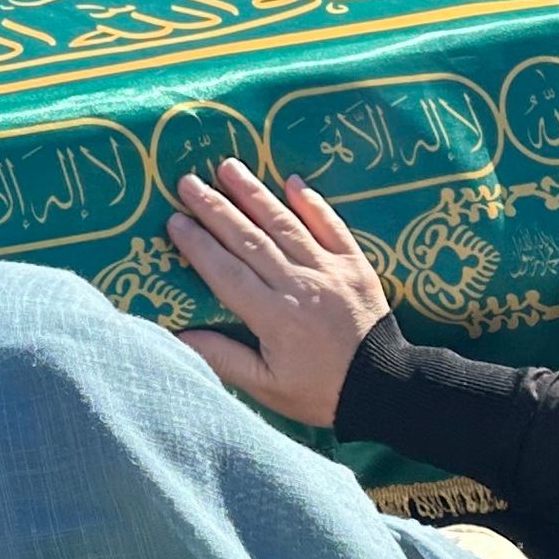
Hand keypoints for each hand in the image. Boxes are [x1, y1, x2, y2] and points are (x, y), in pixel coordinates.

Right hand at [166, 161, 390, 430]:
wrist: (384, 387)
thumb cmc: (320, 391)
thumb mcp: (268, 388)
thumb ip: (224, 358)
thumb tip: (179, 335)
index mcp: (274, 317)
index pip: (226, 272)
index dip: (198, 245)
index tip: (174, 220)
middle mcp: (299, 285)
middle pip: (249, 239)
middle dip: (216, 208)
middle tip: (188, 181)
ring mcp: (329, 270)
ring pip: (285, 224)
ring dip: (255, 193)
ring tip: (229, 167)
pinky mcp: (355, 264)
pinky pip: (332, 226)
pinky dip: (313, 203)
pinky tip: (293, 181)